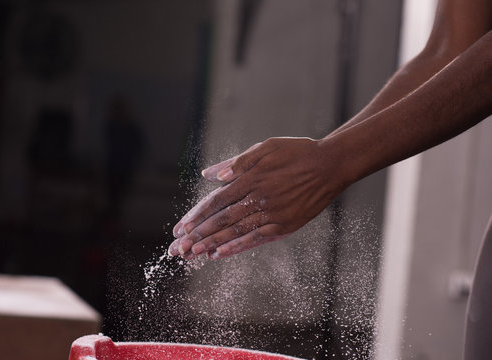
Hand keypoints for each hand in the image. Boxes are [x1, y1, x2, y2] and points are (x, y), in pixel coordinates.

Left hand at [168, 137, 347, 259]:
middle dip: (196, 235)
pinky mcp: (284, 226)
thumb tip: (210, 175)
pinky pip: (255, 239)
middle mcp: (258, 199)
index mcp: (251, 178)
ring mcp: (271, 215)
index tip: (179, 227)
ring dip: (210, 245)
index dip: (196, 215)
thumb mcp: (265, 147)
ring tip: (190, 255)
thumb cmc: (297, 152)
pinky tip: (219, 254)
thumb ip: (237, 162)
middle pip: (220, 220)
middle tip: (176, 249)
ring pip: (235, 232)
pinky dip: (236, 247)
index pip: (216, 201)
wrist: (331, 165)